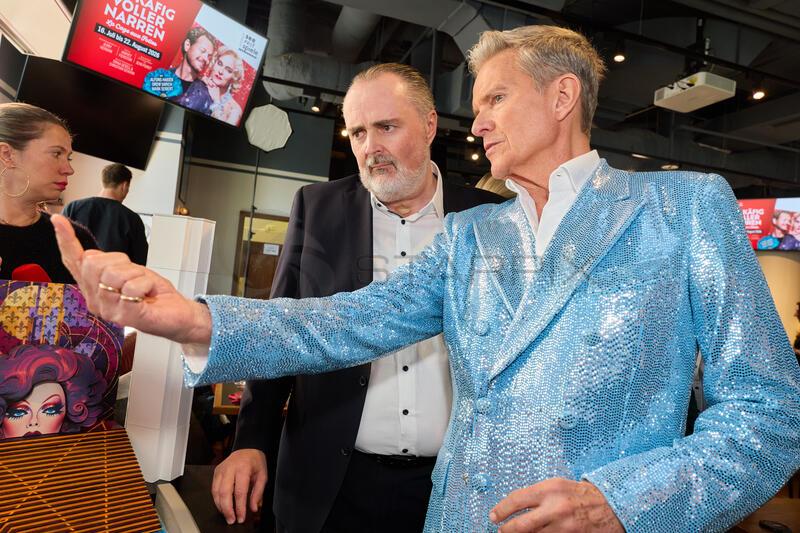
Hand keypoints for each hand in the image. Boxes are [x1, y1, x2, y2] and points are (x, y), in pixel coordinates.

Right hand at [51, 214, 211, 344]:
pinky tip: (148, 295)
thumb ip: (107, 265)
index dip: (66, 240)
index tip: (57, 219)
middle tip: (135, 274)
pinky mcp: (126, 317)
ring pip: (113, 275)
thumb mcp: (129, 272)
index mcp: (93, 289)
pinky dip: (146, 285)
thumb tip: (88, 255)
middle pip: (94, 263)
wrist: (180, 316)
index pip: (74, 262)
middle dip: (120, 261)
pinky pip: (131, 289)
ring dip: (136, 274)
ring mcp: (109, 311)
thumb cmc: (154, 294)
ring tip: (143, 287)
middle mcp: (96, 301)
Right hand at [212, 448, 267, 524]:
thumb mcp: (262, 476)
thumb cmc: (255, 462)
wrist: (247, 448)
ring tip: (227, 515)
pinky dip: (217, 499)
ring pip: (216, 491)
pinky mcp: (216, 472)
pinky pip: (213, 488)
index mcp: (243, 468)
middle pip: (224, 493)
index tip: (241, 517)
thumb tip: (253, 508)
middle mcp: (230, 468)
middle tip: (231, 520)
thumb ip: (258, 493)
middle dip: (227, 509)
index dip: (240, 507)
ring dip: (220, 506)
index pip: (240, 492)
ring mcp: (221, 469)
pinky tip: (222, 506)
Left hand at [490, 478, 622, 532]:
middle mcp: (555, 508)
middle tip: (502, 530)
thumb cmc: (582, 494)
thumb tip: (515, 506)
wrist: (612, 505)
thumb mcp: (557, 485)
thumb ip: (537, 495)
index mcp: (549, 489)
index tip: (494, 515)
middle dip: (507, 529)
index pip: (516, 500)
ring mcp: (564, 526)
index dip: (501, 509)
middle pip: (520, 525)